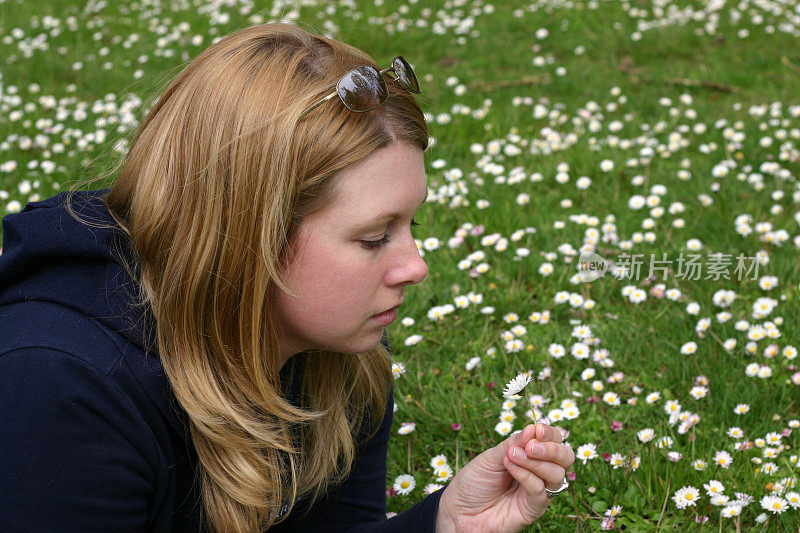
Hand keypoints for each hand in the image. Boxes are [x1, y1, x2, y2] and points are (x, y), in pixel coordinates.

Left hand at [434, 423, 574, 531]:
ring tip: (511, 456)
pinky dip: (527, 476)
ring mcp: (537, 492)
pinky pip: (540, 492)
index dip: (550, 434)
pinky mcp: (532, 510)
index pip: (554, 442)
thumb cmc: (474, 481)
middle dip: (552, 449)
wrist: (459, 509)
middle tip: (530, 446)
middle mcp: (539, 473)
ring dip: (535, 462)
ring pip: (557, 475)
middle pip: (565, 458)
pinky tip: (510, 467)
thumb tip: (533, 428)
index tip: (537, 430)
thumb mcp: (490, 456)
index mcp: (531, 456)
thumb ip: (513, 444)